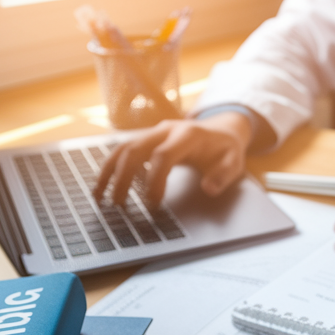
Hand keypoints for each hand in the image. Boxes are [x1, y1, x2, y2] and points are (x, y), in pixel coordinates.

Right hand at [92, 111, 252, 205]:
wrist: (221, 130)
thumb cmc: (225, 149)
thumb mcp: (235, 162)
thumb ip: (224, 175)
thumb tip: (209, 189)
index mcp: (187, 135)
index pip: (163, 156)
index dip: (155, 180)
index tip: (153, 203)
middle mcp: (166, 130)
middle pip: (135, 149)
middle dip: (123, 177)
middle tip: (118, 204)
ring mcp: (154, 132)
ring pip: (124, 148)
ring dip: (110, 171)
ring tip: (99, 196)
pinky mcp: (147, 139)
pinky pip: (124, 150)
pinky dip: (112, 167)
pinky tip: (104, 186)